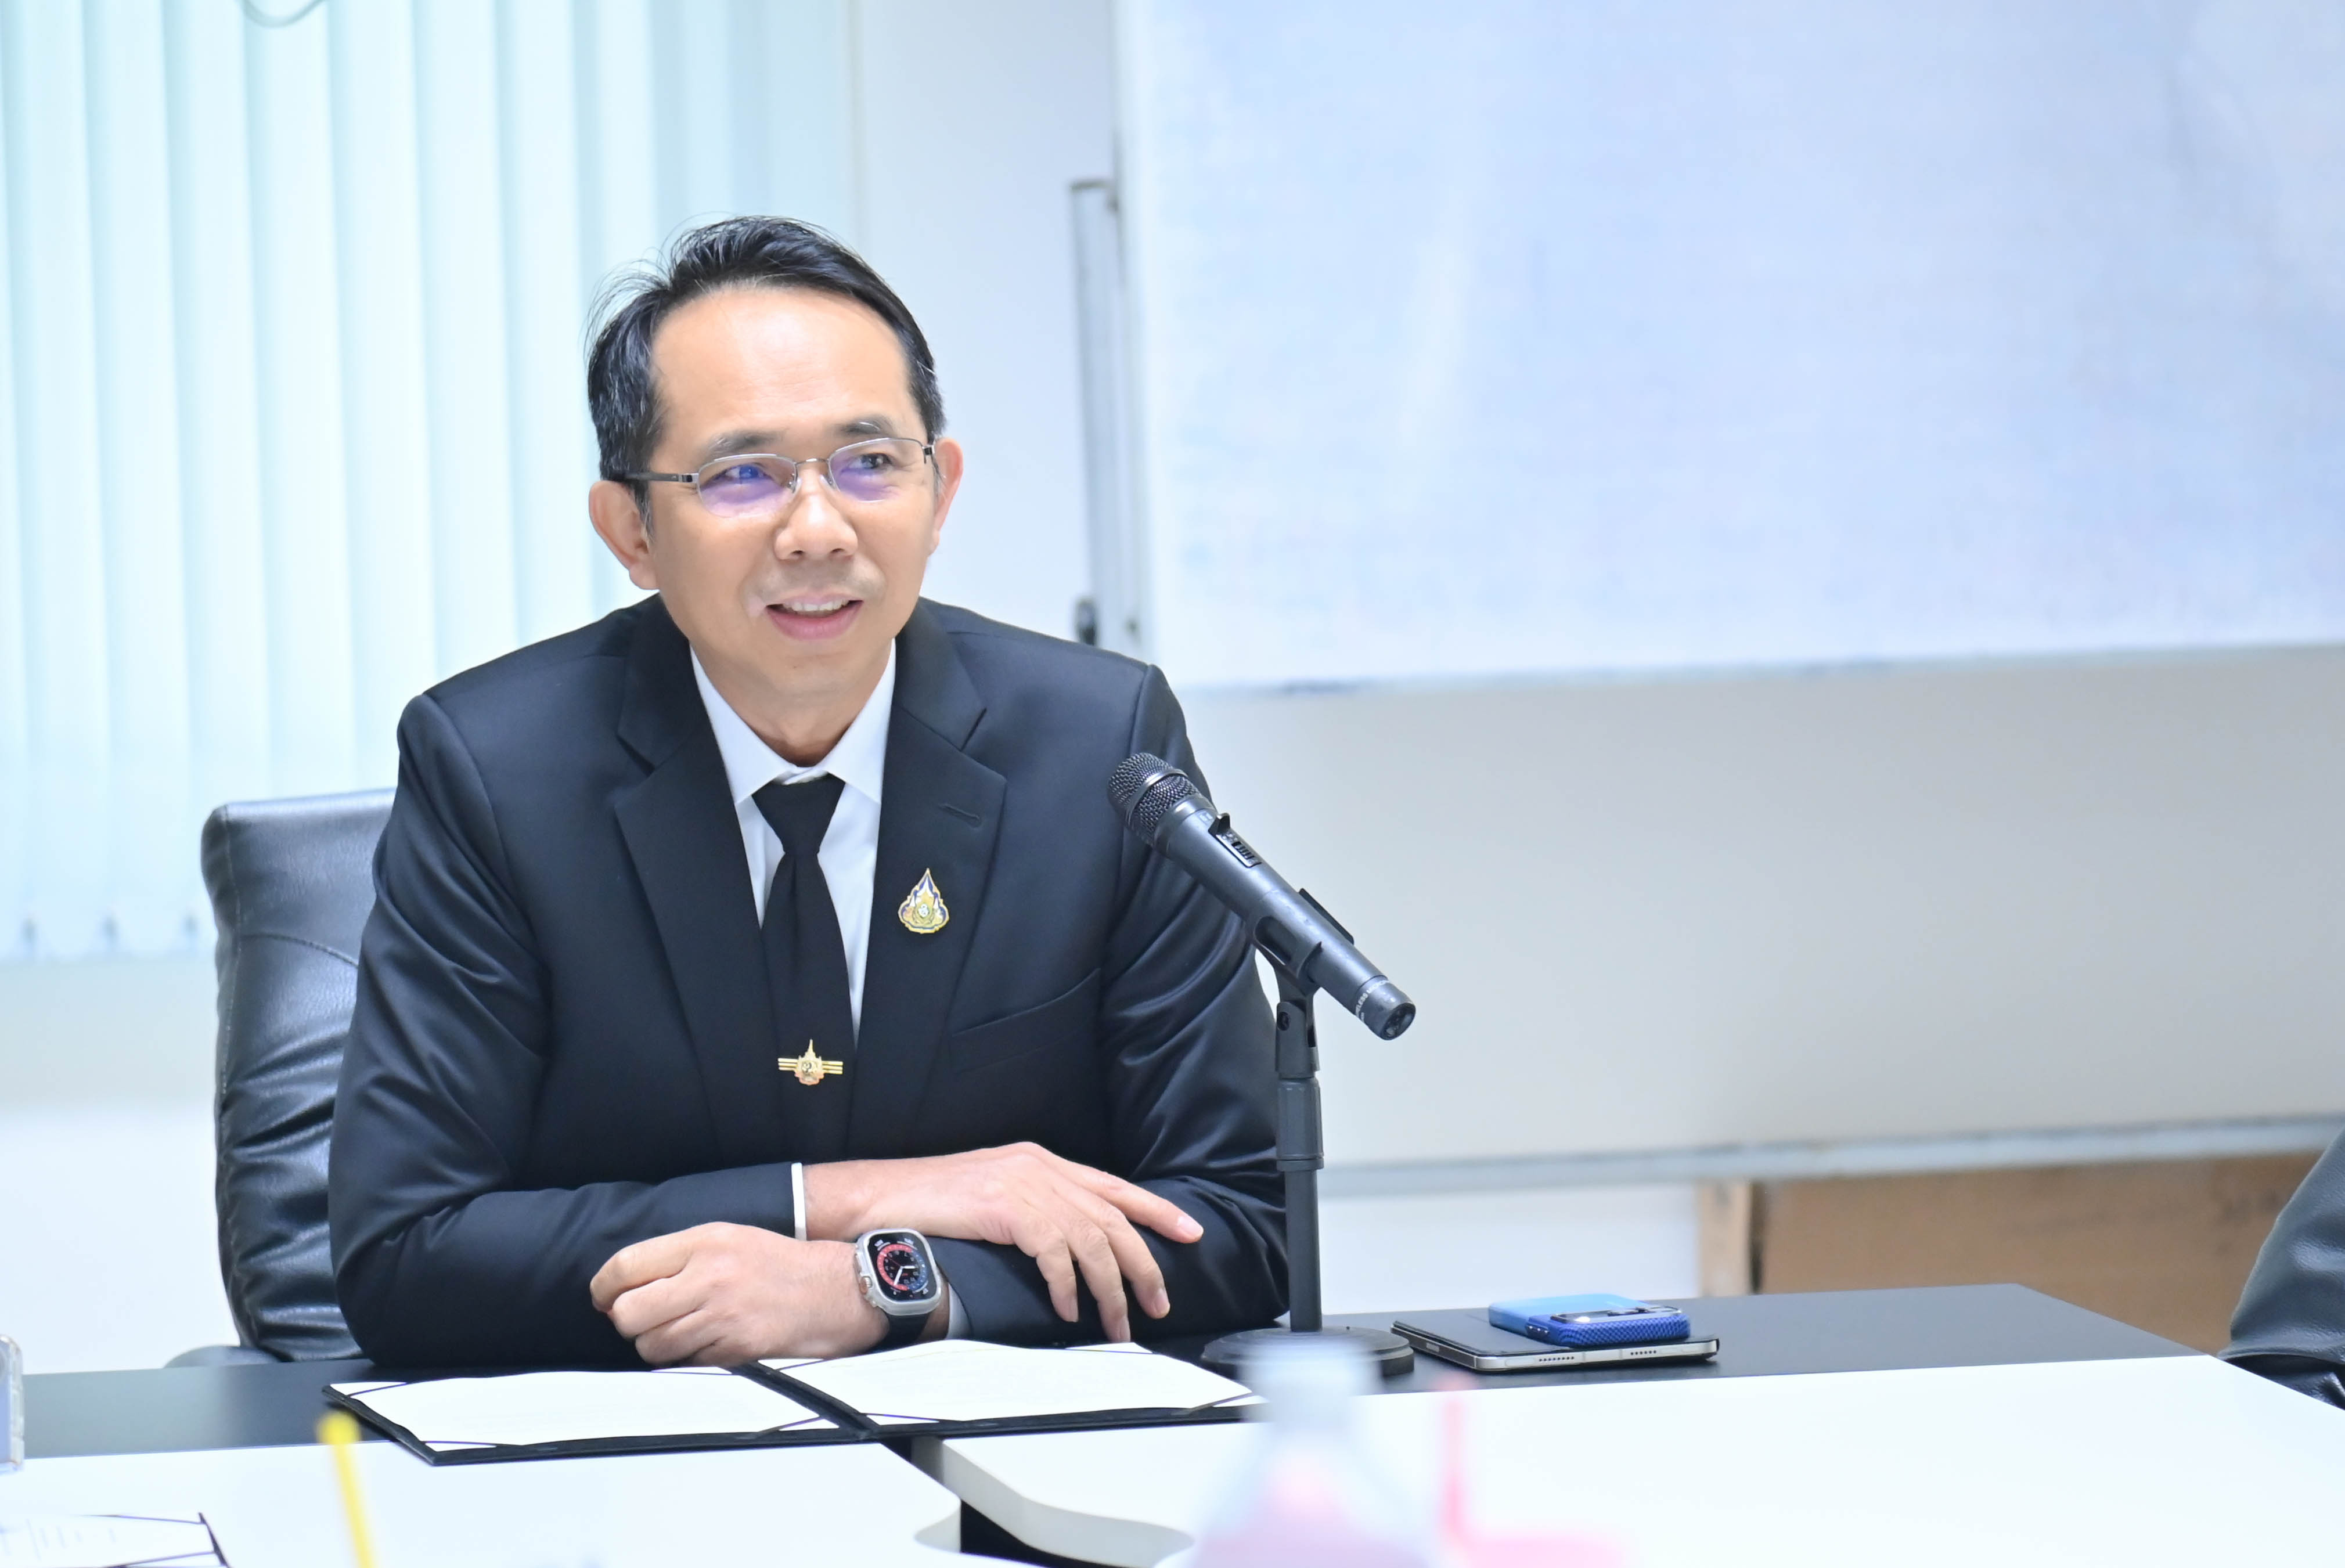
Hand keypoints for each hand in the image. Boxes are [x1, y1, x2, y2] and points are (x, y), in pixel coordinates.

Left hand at [589, 1223, 887, 1365]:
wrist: (836, 1289)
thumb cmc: (781, 1263)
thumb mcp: (729, 1237)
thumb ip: (678, 1255)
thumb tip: (624, 1286)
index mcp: (704, 1241)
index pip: (626, 1266)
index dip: (603, 1288)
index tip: (603, 1298)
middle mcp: (708, 1276)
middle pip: (628, 1313)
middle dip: (628, 1321)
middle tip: (643, 1319)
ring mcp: (720, 1315)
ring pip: (651, 1345)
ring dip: (656, 1344)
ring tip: (680, 1331)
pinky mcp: (734, 1348)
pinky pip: (685, 1362)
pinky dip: (688, 1358)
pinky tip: (709, 1341)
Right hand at [804, 1143, 1204, 1341]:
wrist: (879, 1196)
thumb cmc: (931, 1203)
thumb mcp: (994, 1195)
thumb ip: (1035, 1210)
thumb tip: (1069, 1250)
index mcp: (1042, 1161)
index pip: (1113, 1187)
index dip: (1156, 1210)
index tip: (1189, 1232)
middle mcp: (1040, 1167)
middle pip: (1112, 1218)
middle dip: (1143, 1265)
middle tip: (1159, 1302)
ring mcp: (1024, 1184)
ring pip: (1090, 1240)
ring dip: (1109, 1289)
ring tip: (1116, 1323)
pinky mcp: (1006, 1207)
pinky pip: (1054, 1253)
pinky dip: (1067, 1285)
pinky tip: (1068, 1310)